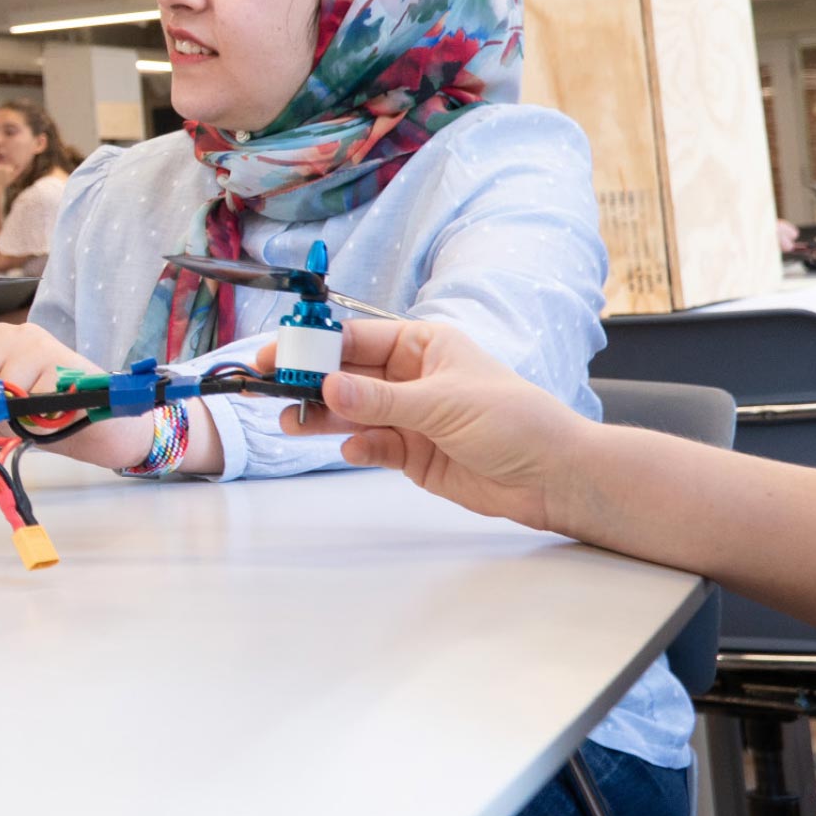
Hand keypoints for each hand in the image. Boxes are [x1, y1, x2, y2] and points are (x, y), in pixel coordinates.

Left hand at [0, 318, 210, 474]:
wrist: (103, 419)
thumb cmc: (48, 408)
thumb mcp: (0, 403)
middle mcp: (14, 334)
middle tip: (1, 421)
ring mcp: (39, 346)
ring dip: (9, 419)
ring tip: (31, 418)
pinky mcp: (62, 365)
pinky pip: (29, 403)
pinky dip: (35, 421)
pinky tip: (50, 415)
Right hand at [270, 314, 590, 531]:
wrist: (549, 476)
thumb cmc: (513, 421)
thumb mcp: (444, 403)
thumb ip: (381, 398)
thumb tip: (328, 386)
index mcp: (423, 344)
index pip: (357, 339)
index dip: (316, 346)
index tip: (280, 355)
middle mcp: (410, 376)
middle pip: (345, 374)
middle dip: (308, 381)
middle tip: (266, 387)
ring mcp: (407, 415)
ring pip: (350, 411)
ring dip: (321, 416)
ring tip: (288, 422)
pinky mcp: (409, 452)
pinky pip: (370, 444)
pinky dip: (357, 446)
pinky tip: (353, 448)